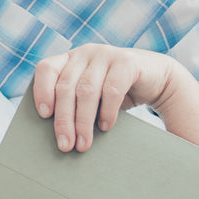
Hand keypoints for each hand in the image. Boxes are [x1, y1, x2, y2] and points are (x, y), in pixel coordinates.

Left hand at [32, 44, 175, 151]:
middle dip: (64, 119)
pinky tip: (105, 127)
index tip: (43, 115)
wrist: (156, 79)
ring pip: (86, 90)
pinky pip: (111, 89)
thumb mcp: (91, 95)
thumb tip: (57, 136)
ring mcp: (106, 54)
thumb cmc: (115, 92)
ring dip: (83, 121)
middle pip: (66, 87)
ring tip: (83, 144)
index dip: (42, 90)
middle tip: (65, 145)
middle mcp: (85, 53)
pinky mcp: (127, 62)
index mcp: (70, 59)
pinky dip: (106, 112)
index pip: (46, 69)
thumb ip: (73, 103)